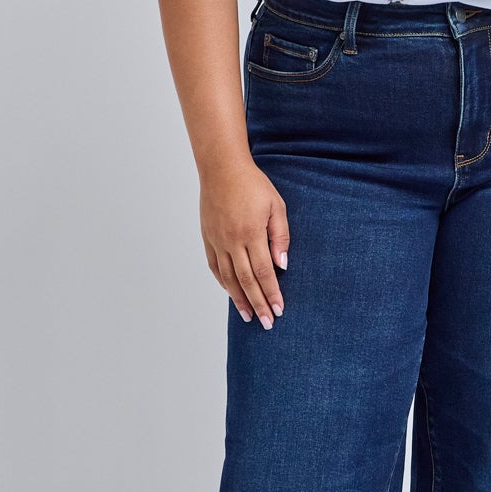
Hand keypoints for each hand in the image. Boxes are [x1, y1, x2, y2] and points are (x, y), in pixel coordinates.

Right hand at [200, 158, 289, 328]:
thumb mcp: (276, 206)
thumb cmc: (253, 185)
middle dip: (258, 304)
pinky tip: (232, 293)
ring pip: (228, 278)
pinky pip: (215, 266)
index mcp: (251, 233)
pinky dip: (224, 282)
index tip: (279, 309)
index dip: (272, 293)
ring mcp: (217, 240)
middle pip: (246, 280)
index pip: (264, 272)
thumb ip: (280, 236)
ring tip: (249, 316)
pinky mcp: (208, 237)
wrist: (222, 168)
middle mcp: (232, 241)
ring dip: (239, 299)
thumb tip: (282, 264)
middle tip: (267, 323)